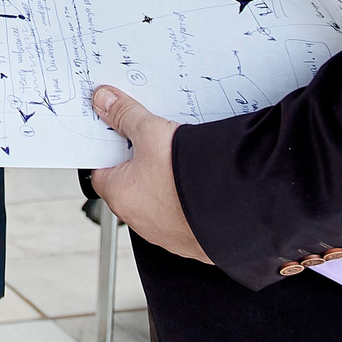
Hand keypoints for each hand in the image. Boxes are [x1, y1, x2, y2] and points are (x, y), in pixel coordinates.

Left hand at [90, 87, 210, 261]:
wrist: (239, 206)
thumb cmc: (188, 177)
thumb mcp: (151, 132)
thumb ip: (124, 115)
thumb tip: (103, 100)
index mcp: (120, 196)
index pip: (102, 168)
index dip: (110, 148)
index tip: (119, 133)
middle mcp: (140, 221)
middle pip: (131, 184)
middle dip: (141, 163)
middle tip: (154, 142)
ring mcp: (168, 234)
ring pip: (160, 201)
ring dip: (167, 183)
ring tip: (181, 161)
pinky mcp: (194, 241)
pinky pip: (186, 216)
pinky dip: (190, 200)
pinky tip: (200, 183)